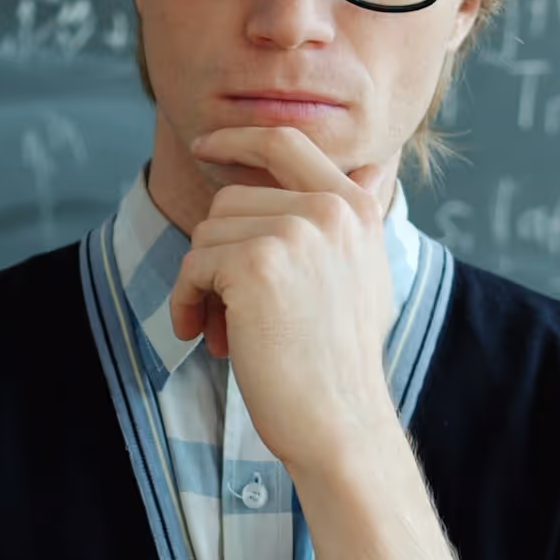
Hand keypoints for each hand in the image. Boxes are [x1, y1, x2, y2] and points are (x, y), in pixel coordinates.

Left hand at [168, 126, 399, 475]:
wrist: (339, 421)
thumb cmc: (341, 359)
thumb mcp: (365, 274)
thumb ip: (356, 218)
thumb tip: (373, 168)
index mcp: (357, 206)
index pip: (286, 142)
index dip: (238, 138)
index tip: (203, 147)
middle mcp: (330, 209)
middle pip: (231, 200)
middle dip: (217, 254)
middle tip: (227, 312)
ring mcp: (293, 232)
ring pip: (207, 235)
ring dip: (202, 286)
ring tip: (228, 333)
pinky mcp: (255, 264)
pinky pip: (192, 267)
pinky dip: (185, 303)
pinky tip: (203, 336)